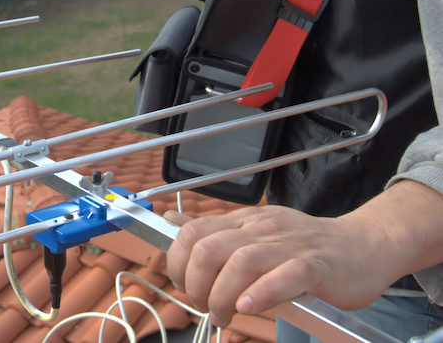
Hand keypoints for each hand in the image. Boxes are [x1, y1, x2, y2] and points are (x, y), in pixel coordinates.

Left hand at [165, 191, 430, 327]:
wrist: (365, 244)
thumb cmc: (305, 246)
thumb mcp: (253, 230)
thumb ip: (214, 230)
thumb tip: (171, 220)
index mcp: (244, 221)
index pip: (193, 232)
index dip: (177, 261)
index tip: (184, 285)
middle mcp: (262, 229)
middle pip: (210, 249)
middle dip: (196, 283)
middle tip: (204, 305)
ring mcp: (289, 246)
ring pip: (242, 263)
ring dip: (222, 295)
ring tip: (223, 315)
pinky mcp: (316, 267)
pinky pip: (286, 276)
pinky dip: (262, 292)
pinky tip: (248, 306)